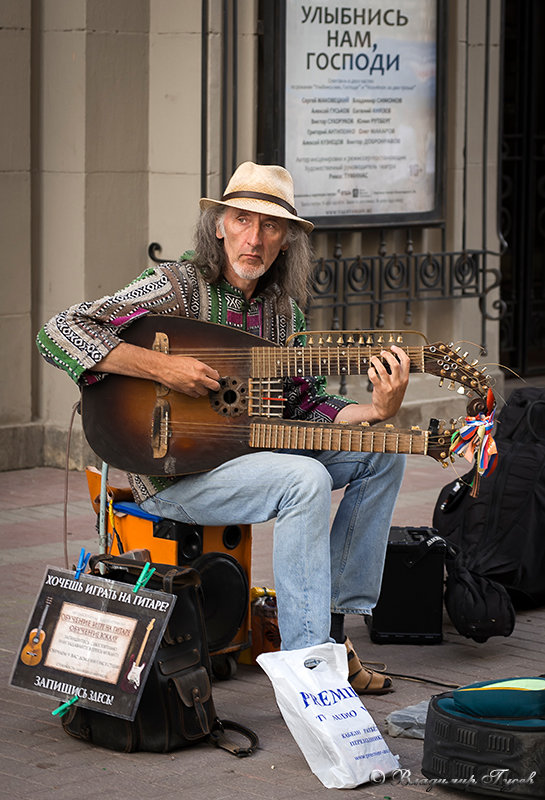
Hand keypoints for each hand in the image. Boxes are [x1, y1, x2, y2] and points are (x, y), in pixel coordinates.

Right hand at [92, 343, 220, 397]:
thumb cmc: (176, 363)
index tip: (216, 378)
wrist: (163, 368)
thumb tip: (211, 372)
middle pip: (215, 386)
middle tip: (214, 385)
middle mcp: (199, 377)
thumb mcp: (192, 361)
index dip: (216, 377)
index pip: (216, 376)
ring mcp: (193, 386)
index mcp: (201, 368)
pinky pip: (196, 395)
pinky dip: (196, 393)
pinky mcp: (187, 391)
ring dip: (204, 389)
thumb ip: (203, 367)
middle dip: (215, 386)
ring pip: (205, 392)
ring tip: (200, 385)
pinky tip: (194, 388)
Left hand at [367, 345, 409, 420]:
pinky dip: (371, 370)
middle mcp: (398, 382)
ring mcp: (389, 386)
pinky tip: (370, 369)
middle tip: (382, 352)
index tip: (393, 348)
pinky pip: (374, 376)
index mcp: (405, 379)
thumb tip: (393, 359)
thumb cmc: (393, 396)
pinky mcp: (380, 389)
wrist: (387, 411)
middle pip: (394, 363)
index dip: (399, 352)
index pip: (406, 361)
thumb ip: (400, 374)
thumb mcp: (402, 386)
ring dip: (376, 361)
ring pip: (382, 369)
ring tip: (373, 359)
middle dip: (387, 355)